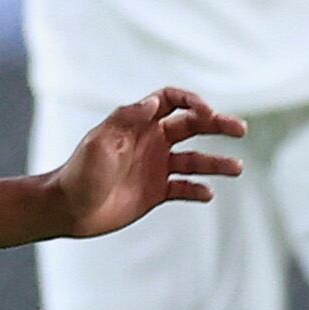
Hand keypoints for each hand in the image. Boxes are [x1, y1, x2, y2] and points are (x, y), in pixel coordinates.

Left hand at [55, 88, 246, 236]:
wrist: (67, 209)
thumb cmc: (78, 173)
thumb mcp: (98, 143)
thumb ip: (124, 121)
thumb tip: (151, 103)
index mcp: (138, 124)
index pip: (171, 100)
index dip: (192, 101)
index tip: (208, 112)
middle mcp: (151, 141)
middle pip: (192, 126)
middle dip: (217, 124)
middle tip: (240, 129)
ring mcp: (155, 167)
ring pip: (195, 159)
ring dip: (217, 162)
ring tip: (236, 168)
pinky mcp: (156, 192)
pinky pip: (184, 187)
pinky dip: (198, 189)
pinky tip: (207, 194)